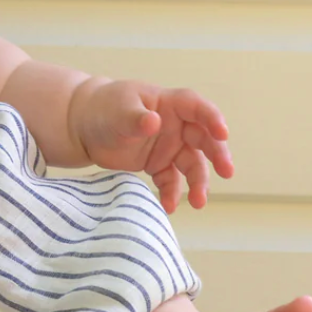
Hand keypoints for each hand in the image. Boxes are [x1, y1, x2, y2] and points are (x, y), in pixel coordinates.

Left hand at [73, 80, 233, 211]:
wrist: (85, 126)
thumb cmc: (104, 109)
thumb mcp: (117, 111)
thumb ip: (135, 118)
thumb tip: (154, 122)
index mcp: (169, 104)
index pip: (196, 107)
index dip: (212, 118)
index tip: (222, 133)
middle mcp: (175, 125)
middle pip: (203, 139)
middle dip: (217, 155)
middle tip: (226, 172)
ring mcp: (169, 146)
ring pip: (192, 165)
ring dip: (198, 183)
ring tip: (198, 202)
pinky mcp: (158, 164)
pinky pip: (170, 181)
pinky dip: (171, 193)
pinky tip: (169, 207)